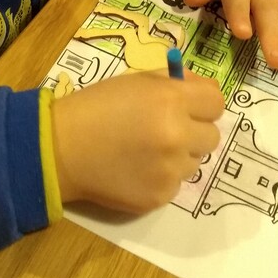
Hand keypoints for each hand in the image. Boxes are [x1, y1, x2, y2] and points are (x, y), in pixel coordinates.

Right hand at [51, 69, 224, 211]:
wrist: (60, 148)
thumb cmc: (96, 106)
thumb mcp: (136, 81)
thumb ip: (174, 82)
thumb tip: (205, 90)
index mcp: (171, 100)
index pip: (217, 102)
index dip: (204, 104)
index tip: (190, 107)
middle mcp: (176, 135)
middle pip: (212, 136)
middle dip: (195, 131)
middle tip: (169, 130)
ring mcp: (169, 170)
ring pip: (195, 162)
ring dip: (179, 155)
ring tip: (147, 150)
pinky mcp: (159, 196)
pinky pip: (176, 184)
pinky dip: (162, 177)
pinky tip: (137, 169)